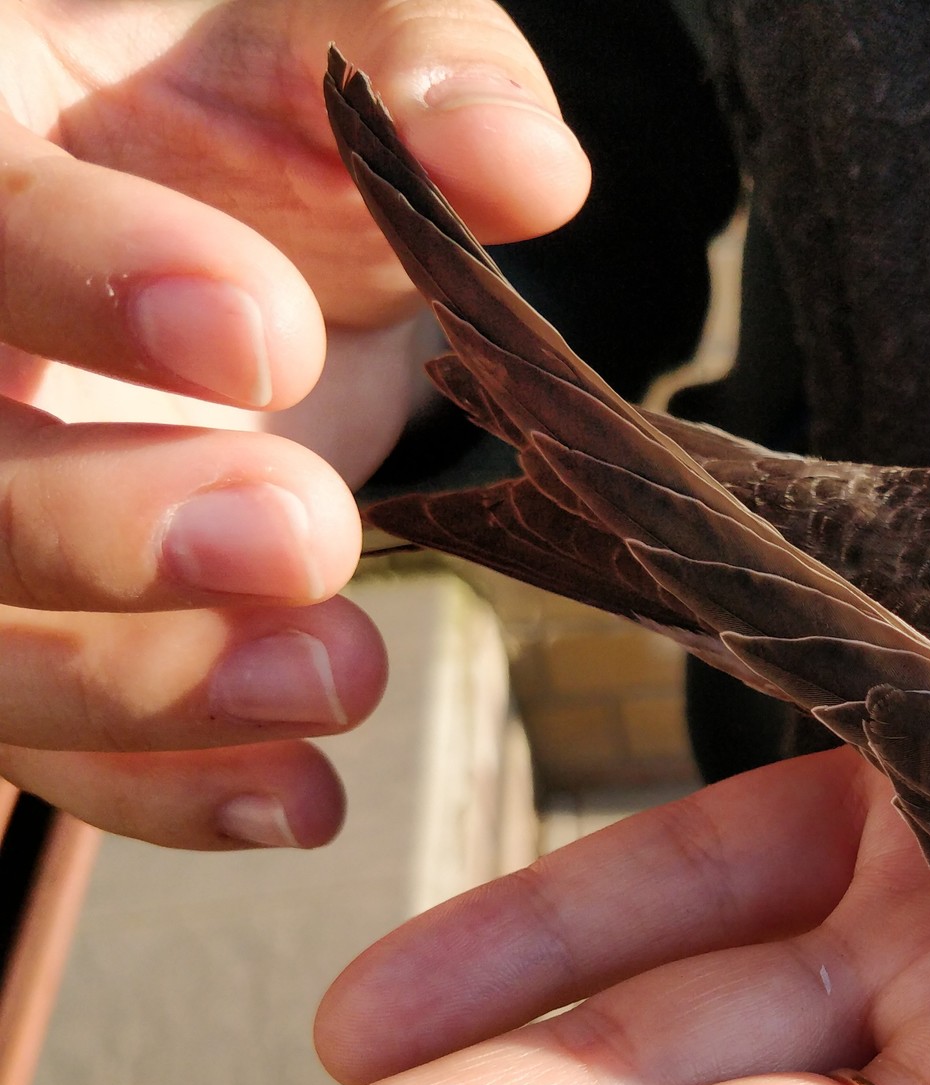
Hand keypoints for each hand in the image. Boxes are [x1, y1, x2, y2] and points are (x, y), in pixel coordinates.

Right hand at [0, 0, 585, 846]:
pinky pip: (47, 753)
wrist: (218, 248)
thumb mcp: (342, 50)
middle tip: (305, 530)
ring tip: (343, 676)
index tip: (264, 336)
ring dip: (141, 690)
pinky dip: (166, 792)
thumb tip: (516, 160)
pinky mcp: (27, 643)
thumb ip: (421, 69)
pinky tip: (304, 798)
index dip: (77, 278)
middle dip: (94, 526)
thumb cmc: (260, 135)